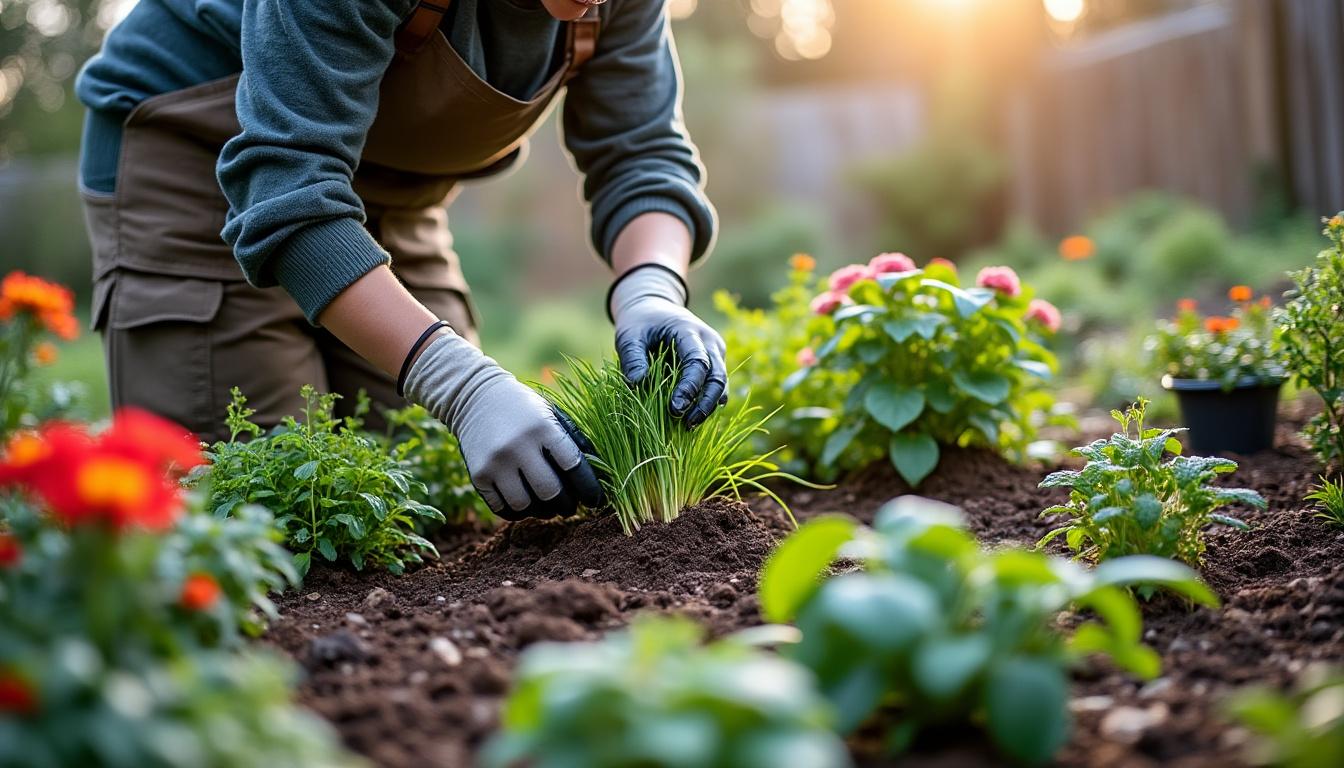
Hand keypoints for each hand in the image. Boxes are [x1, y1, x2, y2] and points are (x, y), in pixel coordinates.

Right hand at [404, 331, 603, 519]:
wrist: (474, 397)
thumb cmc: (524, 409)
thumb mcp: (551, 414)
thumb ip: (574, 442)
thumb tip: (601, 475)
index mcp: (543, 428)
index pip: (574, 466)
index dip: (589, 488)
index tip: (596, 499)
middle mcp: (518, 446)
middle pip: (550, 492)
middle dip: (566, 505)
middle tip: (571, 506)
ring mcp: (496, 463)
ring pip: (526, 506)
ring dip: (542, 512)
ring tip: (548, 507)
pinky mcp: (478, 475)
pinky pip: (502, 509)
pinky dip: (518, 512)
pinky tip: (526, 503)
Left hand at [610, 265, 727, 427]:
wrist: (654, 308)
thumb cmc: (640, 323)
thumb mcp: (629, 335)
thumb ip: (632, 358)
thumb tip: (637, 384)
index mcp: (689, 330)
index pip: (697, 362)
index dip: (689, 387)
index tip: (675, 409)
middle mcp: (709, 341)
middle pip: (717, 376)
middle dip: (704, 402)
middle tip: (687, 424)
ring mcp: (715, 351)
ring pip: (721, 383)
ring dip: (708, 405)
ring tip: (689, 426)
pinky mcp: (714, 362)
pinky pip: (716, 385)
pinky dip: (707, 401)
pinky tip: (694, 417)